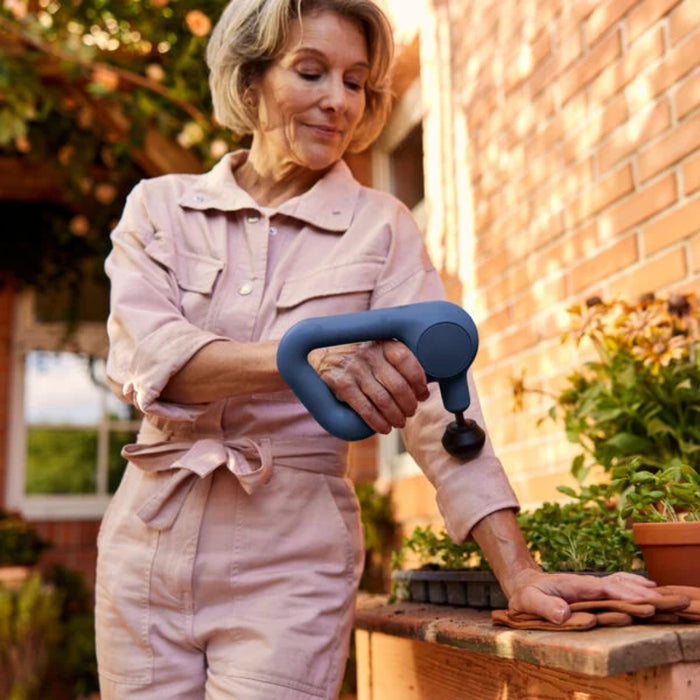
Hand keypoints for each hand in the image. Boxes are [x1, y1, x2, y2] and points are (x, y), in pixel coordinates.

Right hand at [308, 340, 429, 433]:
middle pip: (398, 386)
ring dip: (395, 416)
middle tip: (410, 412)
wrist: (323, 356)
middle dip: (409, 405)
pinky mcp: (342, 384)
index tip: (422, 394)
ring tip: (399, 422)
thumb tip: (426, 385)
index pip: (408, 362)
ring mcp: (355, 369)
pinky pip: (365, 409)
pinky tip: (384, 428)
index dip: (419, 382)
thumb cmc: (361, 358)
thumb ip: (398, 362)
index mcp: (383, 344)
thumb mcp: (379, 351)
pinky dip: (378, 422)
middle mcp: (370, 354)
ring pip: (383, 400)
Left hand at [507, 569, 659, 623]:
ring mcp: (591, 587)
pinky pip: (616, 588)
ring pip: (620, 584)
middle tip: (663, 600)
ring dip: (639, 588)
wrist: (524, 583)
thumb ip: (544, 606)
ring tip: (661, 595)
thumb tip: (564, 614)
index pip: (605, 589)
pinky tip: (647, 591)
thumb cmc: (526, 594)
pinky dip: (632, 587)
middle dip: (639, 592)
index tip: (644, 603)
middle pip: (618, 584)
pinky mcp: (592, 592)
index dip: (624, 595)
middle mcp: (587, 584)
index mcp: (576, 585)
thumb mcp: (528, 601)